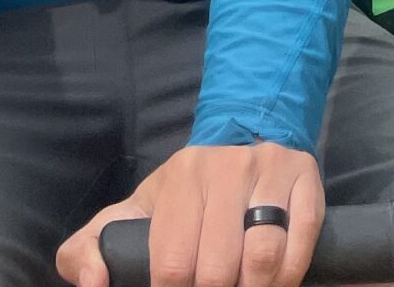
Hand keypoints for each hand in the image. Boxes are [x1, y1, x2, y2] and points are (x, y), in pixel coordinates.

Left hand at [58, 143, 322, 286]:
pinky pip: (301, 239)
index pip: (172, 262)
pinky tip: (275, 282)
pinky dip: (289, 274)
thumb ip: (88, 246)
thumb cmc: (186, 187)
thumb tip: (92, 284)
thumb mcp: (134, 207)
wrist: (248, 123)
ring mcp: (270, 171)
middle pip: (217, 266)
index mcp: (181, 178)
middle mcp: (226, 168)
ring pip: (262, 255)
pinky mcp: (305, 178)